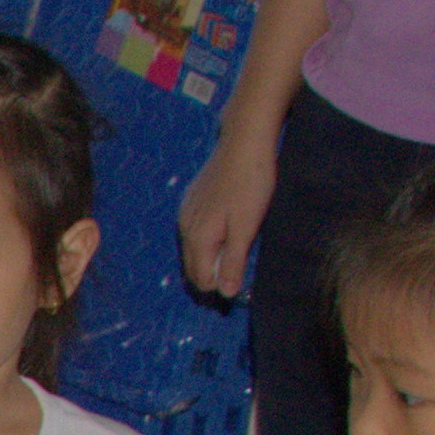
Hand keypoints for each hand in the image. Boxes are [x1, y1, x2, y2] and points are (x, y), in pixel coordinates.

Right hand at [178, 131, 276, 299]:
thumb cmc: (250, 183)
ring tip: (237, 245)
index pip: (202, 279)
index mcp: (198, 238)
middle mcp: (185, 229)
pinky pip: (194, 232)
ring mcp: (185, 214)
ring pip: (193, 250)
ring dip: (211, 256)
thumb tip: (225, 293)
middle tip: (242, 266)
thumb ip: (233, 261)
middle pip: (193, 268)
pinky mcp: (190, 201)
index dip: (222, 285)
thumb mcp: (246, 227)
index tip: (244, 277)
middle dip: (213, 274)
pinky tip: (226, 227)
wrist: (243, 142)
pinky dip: (208, 239)